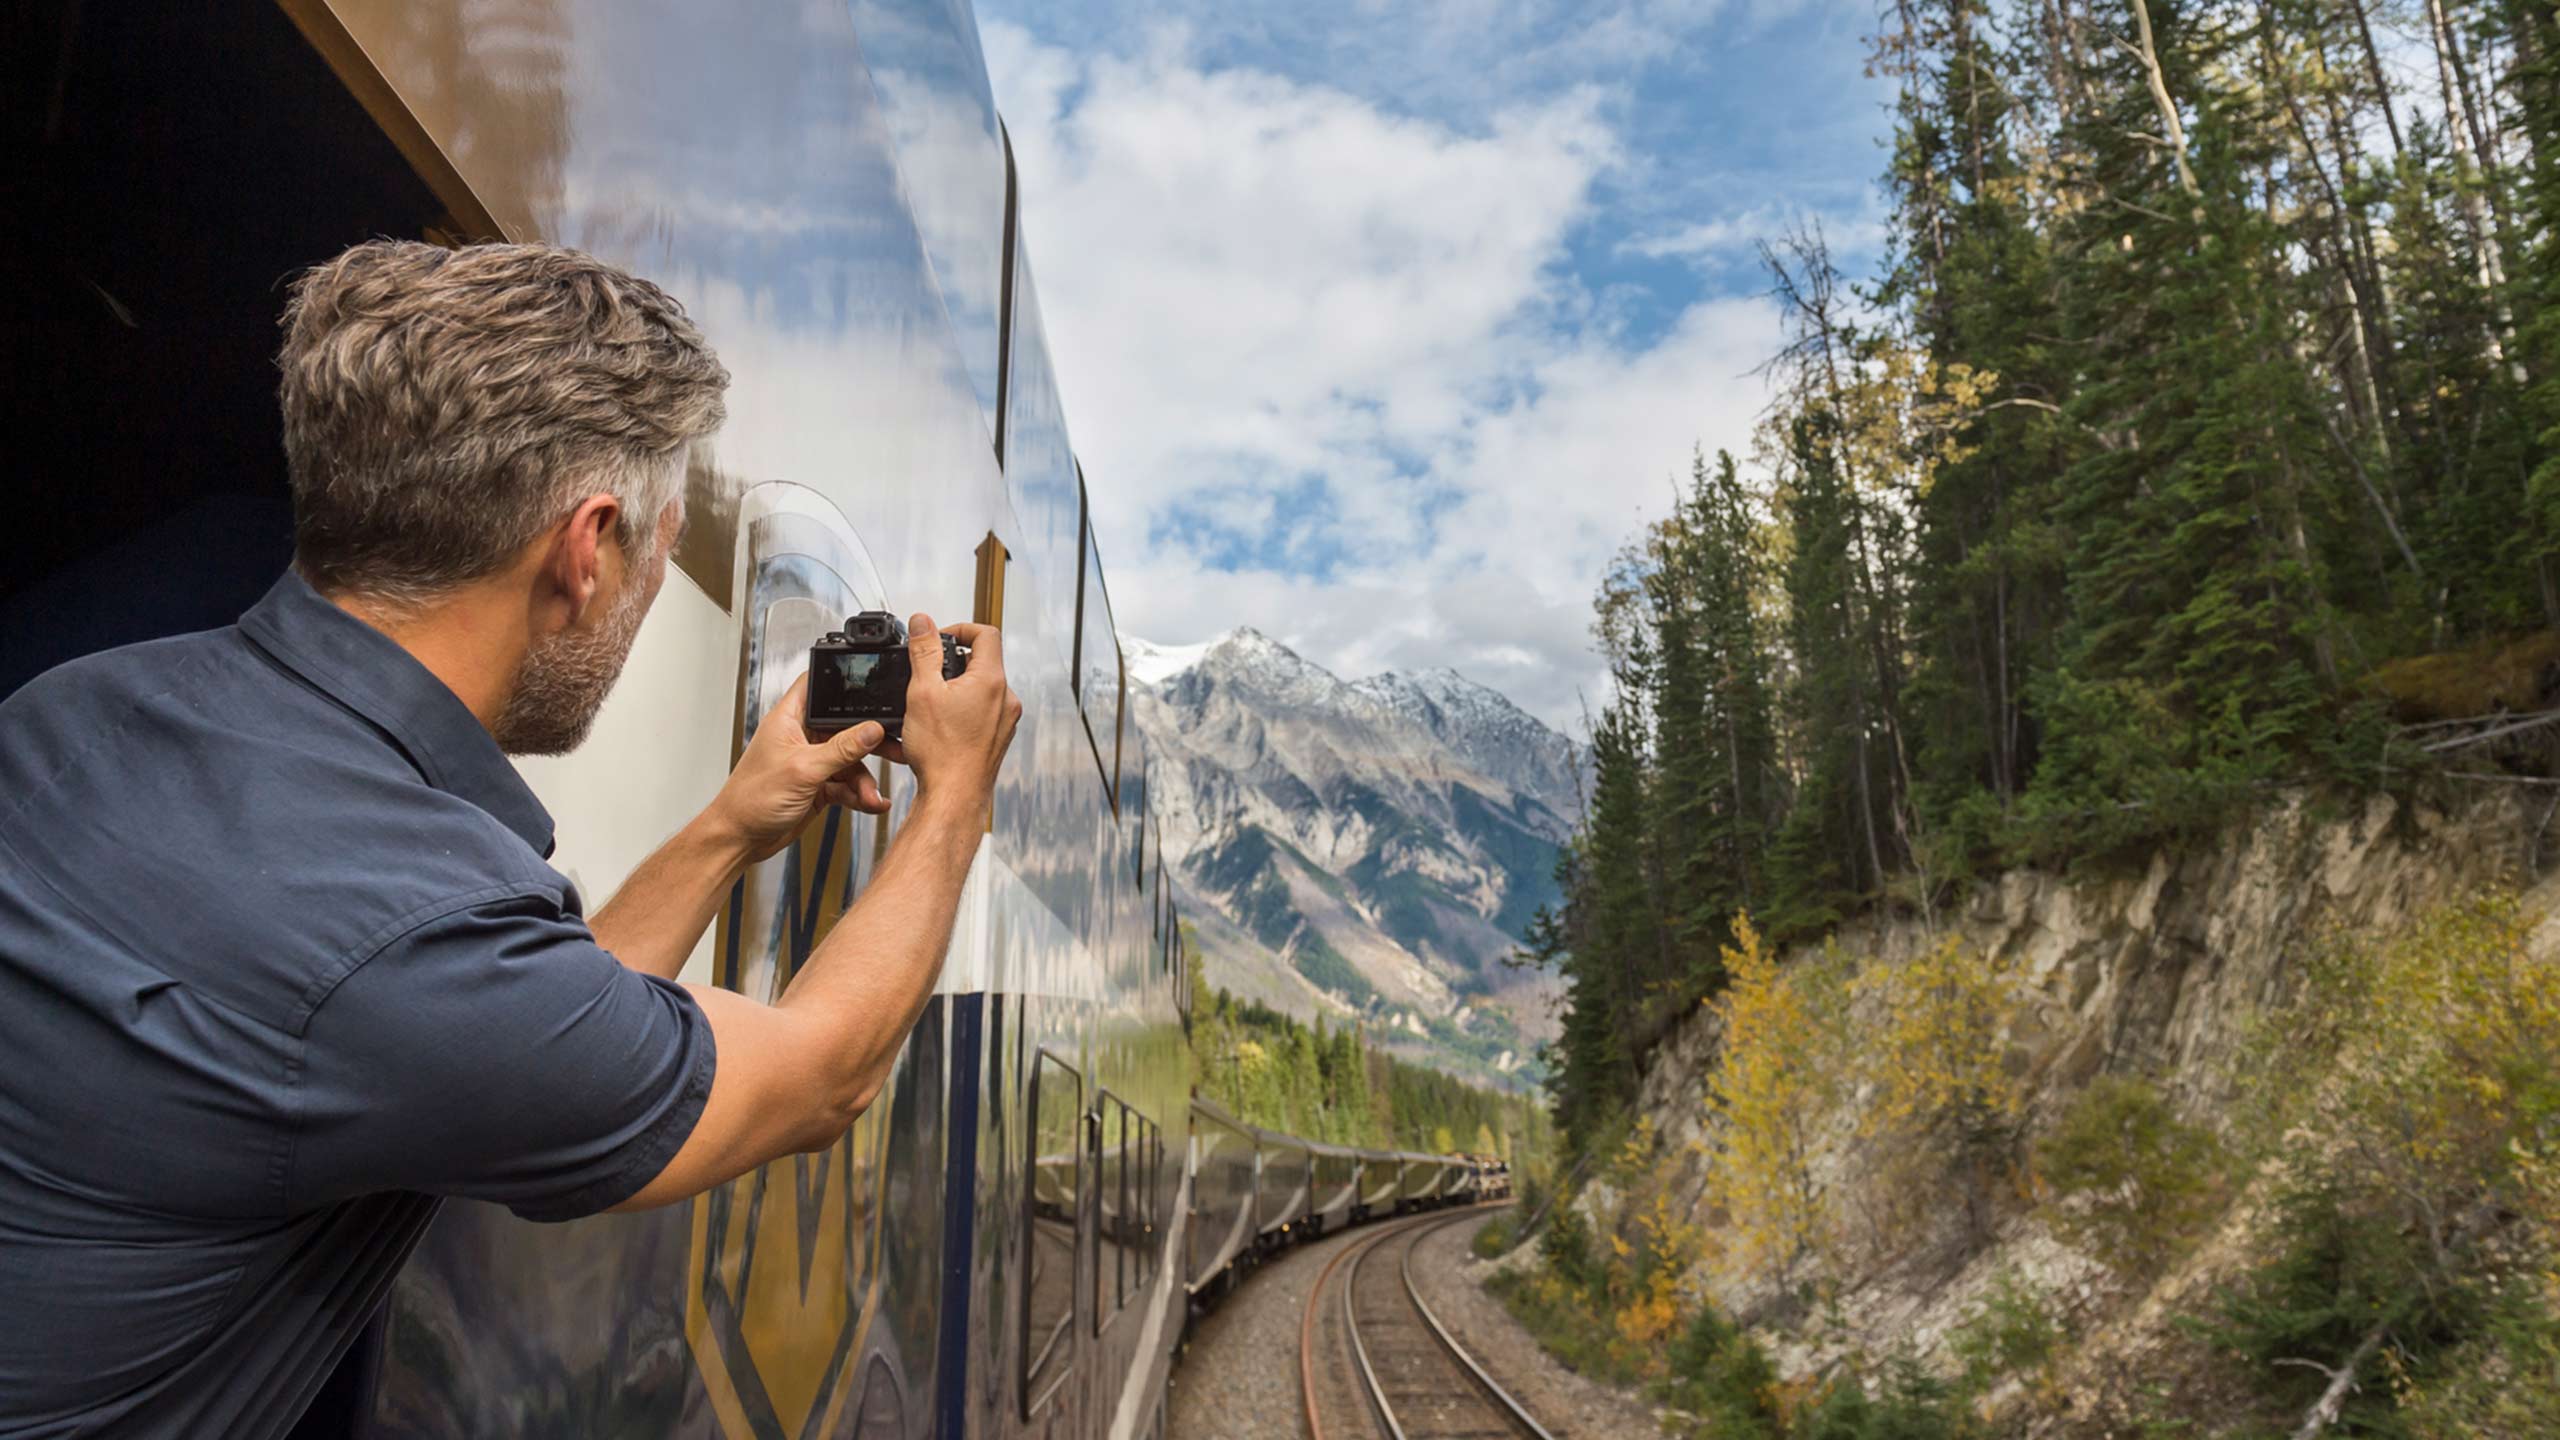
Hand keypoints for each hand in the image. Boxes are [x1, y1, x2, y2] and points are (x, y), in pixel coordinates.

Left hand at [703, 673, 892, 864]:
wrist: (741, 839)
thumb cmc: (751, 799)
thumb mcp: (803, 770)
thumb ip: (842, 749)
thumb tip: (872, 729)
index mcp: (789, 719)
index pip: (818, 685)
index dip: (844, 682)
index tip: (874, 688)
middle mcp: (802, 736)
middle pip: (845, 726)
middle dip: (870, 740)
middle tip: (895, 748)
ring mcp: (812, 761)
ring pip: (851, 760)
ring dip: (865, 779)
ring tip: (871, 795)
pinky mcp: (818, 785)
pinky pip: (848, 784)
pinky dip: (860, 794)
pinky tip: (871, 803)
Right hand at [890, 613, 1021, 811]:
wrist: (954, 797)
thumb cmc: (942, 752)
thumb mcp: (922, 692)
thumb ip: (924, 652)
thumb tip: (923, 622)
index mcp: (992, 680)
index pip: (985, 634)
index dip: (960, 629)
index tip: (939, 639)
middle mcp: (1006, 699)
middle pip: (982, 662)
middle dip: (952, 663)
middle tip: (928, 675)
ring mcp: (1005, 720)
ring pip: (980, 689)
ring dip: (955, 689)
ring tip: (930, 705)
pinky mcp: (997, 738)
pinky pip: (980, 713)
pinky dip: (961, 711)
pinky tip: (939, 726)